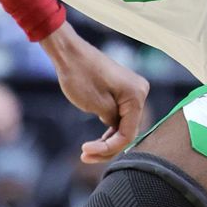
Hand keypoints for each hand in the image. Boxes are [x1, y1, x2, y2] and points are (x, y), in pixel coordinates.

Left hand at [40, 21, 149, 162]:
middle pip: (127, 131)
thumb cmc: (79, 74)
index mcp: (136, 95)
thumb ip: (112, 121)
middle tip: (85, 156)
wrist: (68, 51)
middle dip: (107, 147)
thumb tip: (117, 129)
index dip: (109, 148)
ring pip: (122, 125)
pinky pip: (118, 115)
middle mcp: (139, 92)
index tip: (86, 151)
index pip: (128, 133)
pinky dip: (107, 128)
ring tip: (86, 152)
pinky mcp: (121, 91)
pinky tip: (95, 141)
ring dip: (106, 141)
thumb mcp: (96, 104)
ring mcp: (131, 91)